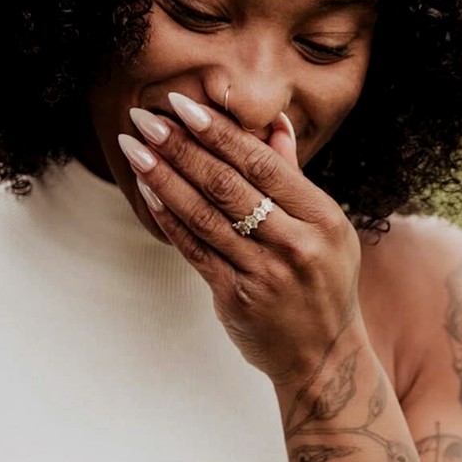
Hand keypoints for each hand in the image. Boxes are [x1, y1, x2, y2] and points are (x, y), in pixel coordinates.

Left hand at [120, 96, 365, 385]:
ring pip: (204, 216)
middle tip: (144, 118)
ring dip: (164, 178)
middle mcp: (295, 243)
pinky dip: (169, 218)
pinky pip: (194, 250)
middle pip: (227, 185)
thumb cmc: (322, 283)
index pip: (261, 163)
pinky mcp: (236, 298)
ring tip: (135, 149)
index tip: (183, 105)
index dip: (218, 132)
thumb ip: (293, 178)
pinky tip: (147, 192)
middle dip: (181, 147)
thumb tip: (275, 124)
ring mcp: (264, 273)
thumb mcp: (325, 229)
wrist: (322, 356)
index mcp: (323, 217)